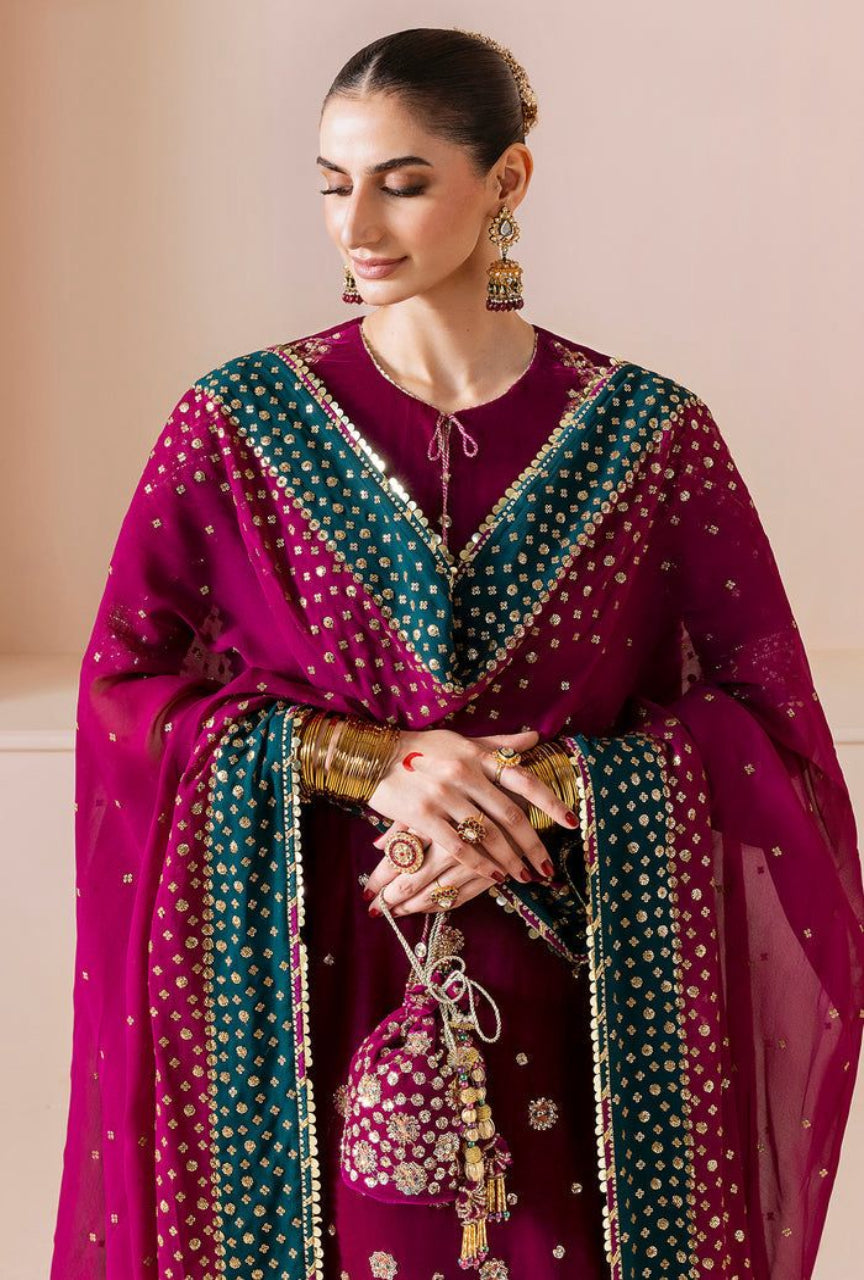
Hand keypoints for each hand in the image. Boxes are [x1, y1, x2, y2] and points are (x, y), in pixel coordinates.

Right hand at [363, 727, 573, 916]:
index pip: (523, 779)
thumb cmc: (422, 749)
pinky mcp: (424, 816)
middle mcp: (465, 774)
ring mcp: (445, 796)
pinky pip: (459, 846)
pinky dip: (481, 864)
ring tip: (525, 876)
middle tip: (546, 866)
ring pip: (488, 835)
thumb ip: (499, 744)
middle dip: (533, 844)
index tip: (570, 821)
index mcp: (478, 755)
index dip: (549, 801)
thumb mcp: (462, 740)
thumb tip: (536, 739)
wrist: (375, 757)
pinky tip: (495, 877)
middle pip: (510, 815)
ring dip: (510, 860)